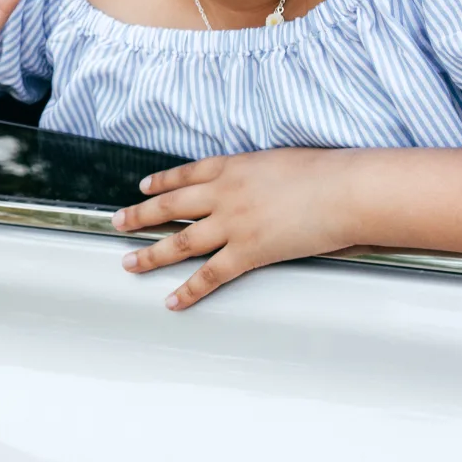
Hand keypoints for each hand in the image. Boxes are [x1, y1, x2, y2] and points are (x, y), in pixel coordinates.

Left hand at [113, 149, 364, 309]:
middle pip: (170, 207)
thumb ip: (259, 175)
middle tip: (117, 223)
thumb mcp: (281, 160)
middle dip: (139, 216)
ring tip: (128, 263)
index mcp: (232, 167)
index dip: (160, 182)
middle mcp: (223, 194)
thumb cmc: (326, 172)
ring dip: (149, 254)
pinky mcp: (248, 252)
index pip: (185, 175)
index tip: (143, 188)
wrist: (344, 190)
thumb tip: (258, 184)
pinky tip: (171, 300)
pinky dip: (188, 291)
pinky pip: (210, 276)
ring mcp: (232, 224)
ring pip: (178, 242)